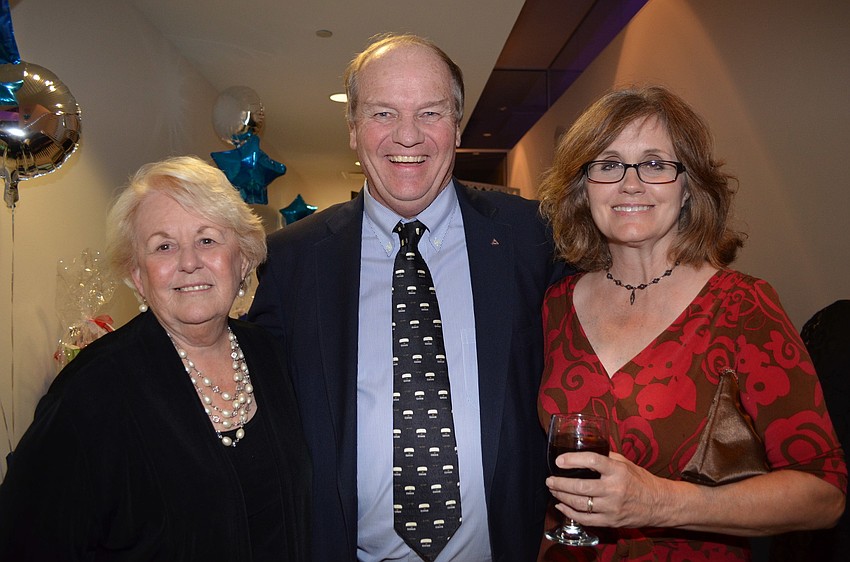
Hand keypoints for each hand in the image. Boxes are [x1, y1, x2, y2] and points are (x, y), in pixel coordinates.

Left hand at [546, 451, 679, 528]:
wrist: (658, 504)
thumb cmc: (640, 480)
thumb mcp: (625, 463)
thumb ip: (605, 457)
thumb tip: (584, 451)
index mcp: (617, 471)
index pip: (592, 460)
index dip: (572, 459)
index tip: (559, 460)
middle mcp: (614, 489)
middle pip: (580, 487)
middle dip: (560, 483)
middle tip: (550, 480)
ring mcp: (611, 507)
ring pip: (579, 504)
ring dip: (561, 497)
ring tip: (553, 490)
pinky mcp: (610, 521)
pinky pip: (585, 519)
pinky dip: (570, 513)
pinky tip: (561, 506)